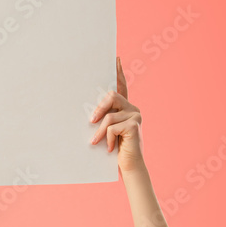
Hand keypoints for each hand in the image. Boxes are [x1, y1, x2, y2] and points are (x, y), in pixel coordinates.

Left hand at [89, 56, 144, 174]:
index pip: (121, 87)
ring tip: (95, 142)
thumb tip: (89, 114)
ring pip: (109, 116)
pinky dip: (106, 139)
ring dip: (99, 131)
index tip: (115, 59)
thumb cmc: (115, 151)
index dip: (118, 73)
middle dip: (99, 108)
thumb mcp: (107, 132)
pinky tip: (109, 149)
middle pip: (112, 96)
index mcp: (126, 108)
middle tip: (90, 121)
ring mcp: (135, 116)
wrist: (129, 167)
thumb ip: (103, 120)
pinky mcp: (134, 125)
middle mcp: (132, 109)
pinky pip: (112, 127)